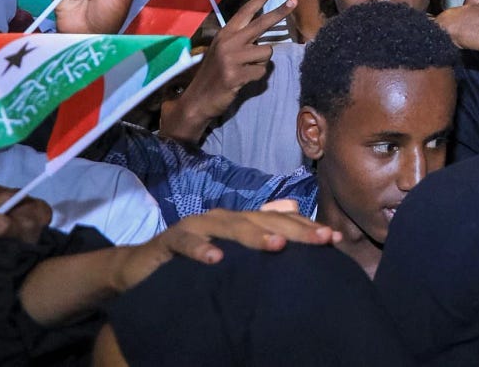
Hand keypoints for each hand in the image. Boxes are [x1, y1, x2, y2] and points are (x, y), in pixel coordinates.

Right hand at [108, 206, 338, 294]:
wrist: (142, 264)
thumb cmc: (195, 257)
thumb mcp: (233, 250)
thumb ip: (261, 234)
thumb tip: (297, 214)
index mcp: (242, 220)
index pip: (281, 221)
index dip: (308, 228)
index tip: (335, 239)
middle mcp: (224, 217)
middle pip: (263, 220)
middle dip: (295, 230)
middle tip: (322, 240)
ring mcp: (198, 226)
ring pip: (230, 228)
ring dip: (254, 236)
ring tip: (278, 246)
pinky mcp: (172, 241)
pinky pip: (187, 243)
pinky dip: (201, 250)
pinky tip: (217, 259)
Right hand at [162, 0, 294, 141]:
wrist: (199, 99)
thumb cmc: (215, 73)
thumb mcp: (223, 50)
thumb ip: (241, 38)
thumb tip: (264, 26)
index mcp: (225, 33)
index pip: (245, 11)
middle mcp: (228, 42)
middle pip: (261, 24)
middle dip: (280, 11)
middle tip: (295, 0)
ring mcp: (231, 58)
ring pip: (267, 52)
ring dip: (261, 62)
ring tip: (245, 69)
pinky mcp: (236, 75)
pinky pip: (261, 71)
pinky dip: (256, 77)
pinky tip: (242, 80)